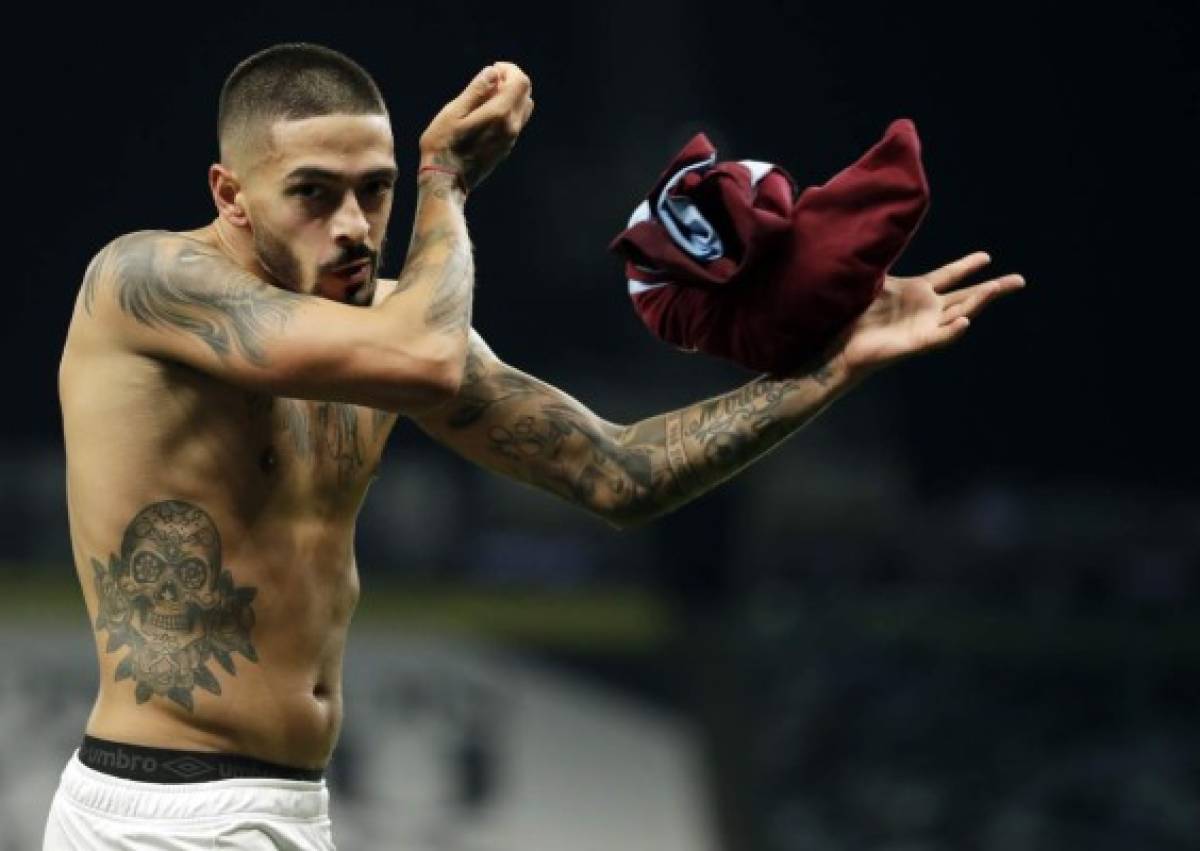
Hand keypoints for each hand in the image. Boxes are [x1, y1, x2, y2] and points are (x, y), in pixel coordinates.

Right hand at [419, 62, 534, 191]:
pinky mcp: (506, 148)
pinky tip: (486, 115)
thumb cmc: (443, 145)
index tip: (492, 71)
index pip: (520, 81)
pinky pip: (516, 122)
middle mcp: (511, 127)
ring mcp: (511, 139)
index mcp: (499, 114)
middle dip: (510, 80)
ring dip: (510, 96)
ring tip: (486, 98)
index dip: (509, 69)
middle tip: (488, 82)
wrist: (446, 181)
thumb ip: (476, 90)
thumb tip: (493, 72)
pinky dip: (507, 111)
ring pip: (523, 107)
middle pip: (525, 92)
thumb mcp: (454, 112)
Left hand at [830, 252, 1025, 381]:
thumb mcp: (874, 282)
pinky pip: (941, 337)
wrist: (843, 345)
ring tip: (996, 288)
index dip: (967, 266)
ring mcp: (925, 327)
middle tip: (1019, 280)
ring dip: (979, 302)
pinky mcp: (918, 343)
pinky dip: (954, 330)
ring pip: (960, 313)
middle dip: (993, 288)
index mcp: (918, 292)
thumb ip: (883, 261)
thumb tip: (883, 232)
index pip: (949, 276)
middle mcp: (928, 309)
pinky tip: (965, 320)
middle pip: (966, 295)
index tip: (986, 256)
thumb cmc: (856, 315)